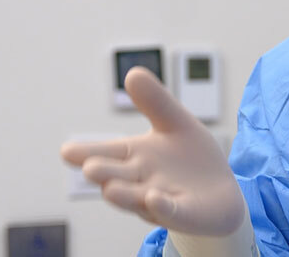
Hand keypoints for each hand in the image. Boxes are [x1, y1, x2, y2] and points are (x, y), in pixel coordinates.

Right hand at [60, 67, 245, 235]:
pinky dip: (162, 206)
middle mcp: (141, 181)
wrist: (221, 195)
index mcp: (136, 157)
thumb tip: (133, 72)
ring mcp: (161, 201)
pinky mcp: (184, 215)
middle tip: (90, 168)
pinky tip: (155, 197)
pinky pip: (171, 212)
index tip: (67, 150)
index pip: (108, 153)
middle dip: (104, 173)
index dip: (88, 152)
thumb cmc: (190, 160)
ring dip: (124, 195)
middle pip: (117, 177)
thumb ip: (155, 101)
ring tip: (110, 189)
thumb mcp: (176, 124)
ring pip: (137, 199)